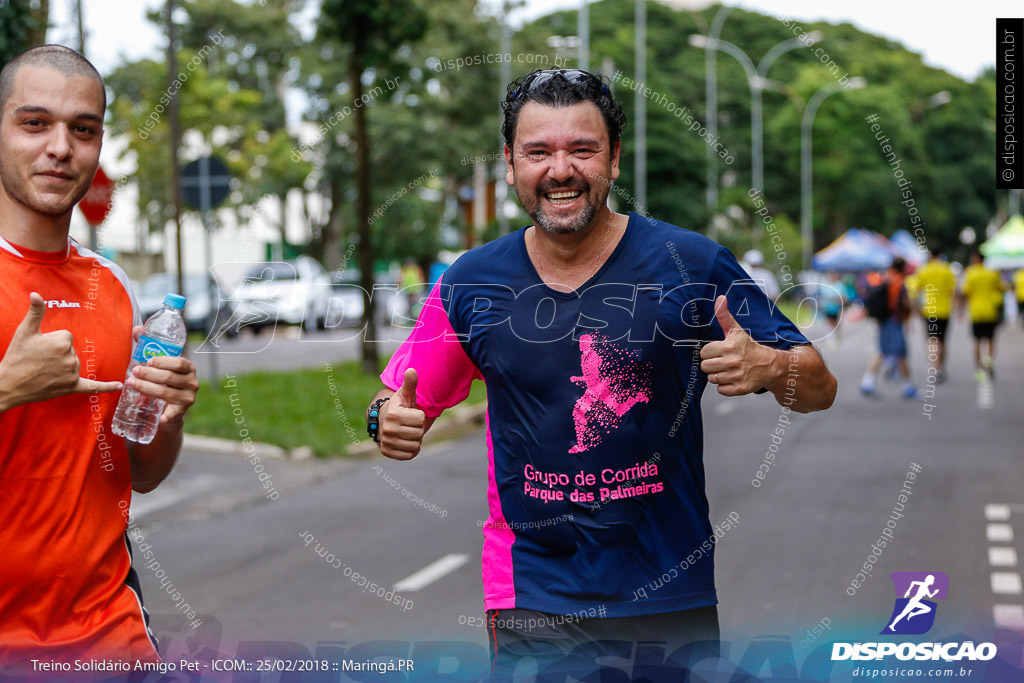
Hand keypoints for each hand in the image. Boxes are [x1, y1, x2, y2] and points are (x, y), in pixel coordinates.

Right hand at [0, 292, 121, 408]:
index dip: (52, 340)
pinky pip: (92, 386)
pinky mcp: (71, 387)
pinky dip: (105, 386)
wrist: (9, 384)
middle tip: (39, 360)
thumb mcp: (25, 331)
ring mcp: (71, 374)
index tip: (40, 348)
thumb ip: (35, 312)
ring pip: (75, 362)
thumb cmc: (16, 356)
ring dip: (63, 365)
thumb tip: (37, 294)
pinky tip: (119, 385)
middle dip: (57, 353)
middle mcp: (70, 358)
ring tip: (44, 370)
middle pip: (71, 349)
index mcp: (62, 342)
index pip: (67, 336)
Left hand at [125, 325, 198, 425]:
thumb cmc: (162, 380)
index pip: (179, 363)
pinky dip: (168, 415)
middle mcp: (192, 382)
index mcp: (188, 368)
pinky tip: (161, 418)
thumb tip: (137, 328)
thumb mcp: (158, 364)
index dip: (164, 361)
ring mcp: (188, 397)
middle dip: (149, 374)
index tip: (148, 360)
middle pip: (170, 378)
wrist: (169, 406)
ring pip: (166, 393)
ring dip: (147, 389)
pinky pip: (174, 413)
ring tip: (132, 384)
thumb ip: (149, 347)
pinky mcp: (182, 411)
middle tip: (134, 372)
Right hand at [379, 368, 425, 459]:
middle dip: (418, 428)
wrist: (385, 420)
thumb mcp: (405, 394)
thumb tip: (412, 370)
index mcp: (393, 414)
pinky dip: (412, 450)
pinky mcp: (387, 452)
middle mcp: (387, 429)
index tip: (410, 413)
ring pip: (416, 445)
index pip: (421, 419)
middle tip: (409, 424)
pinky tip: (405, 441)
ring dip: (415, 439)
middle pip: (419, 433)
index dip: (419, 416)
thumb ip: (410, 383)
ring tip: (407, 431)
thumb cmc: (399, 406)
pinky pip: (410, 455)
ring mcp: (386, 442)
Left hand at [700, 295, 776, 395]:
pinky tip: (734, 378)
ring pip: (712, 379)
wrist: (770, 365)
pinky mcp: (740, 389)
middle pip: (705, 367)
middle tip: (724, 361)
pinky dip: (725, 386)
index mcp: (729, 347)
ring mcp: (736, 377)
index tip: (721, 351)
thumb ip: (724, 316)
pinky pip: (720, 390)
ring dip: (718, 375)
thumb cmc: (749, 346)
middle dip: (712, 364)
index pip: (704, 353)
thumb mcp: (737, 330)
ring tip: (729, 369)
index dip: (711, 352)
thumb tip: (720, 298)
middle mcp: (732, 362)